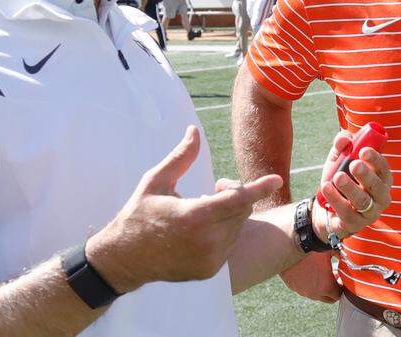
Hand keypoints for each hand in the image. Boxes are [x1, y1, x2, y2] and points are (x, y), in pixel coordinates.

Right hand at [87, 126, 281, 293]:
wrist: (124, 260)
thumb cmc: (138, 214)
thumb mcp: (155, 181)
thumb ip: (181, 157)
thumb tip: (194, 130)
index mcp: (192, 217)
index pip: (235, 200)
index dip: (257, 187)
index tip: (275, 178)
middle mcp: (204, 242)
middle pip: (240, 211)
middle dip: (234, 195)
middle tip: (213, 189)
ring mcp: (208, 260)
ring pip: (237, 228)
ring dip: (228, 215)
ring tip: (201, 212)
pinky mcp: (209, 271)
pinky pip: (229, 244)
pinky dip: (222, 233)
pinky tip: (199, 232)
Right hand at [280, 252, 340, 302]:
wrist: (287, 246)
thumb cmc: (311, 247)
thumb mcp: (330, 249)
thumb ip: (341, 255)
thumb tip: (349, 256)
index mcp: (326, 286)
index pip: (339, 295)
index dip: (342, 287)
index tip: (340, 277)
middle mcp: (315, 293)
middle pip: (328, 298)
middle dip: (333, 289)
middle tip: (333, 275)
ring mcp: (303, 291)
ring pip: (315, 294)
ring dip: (320, 286)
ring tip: (320, 271)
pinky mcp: (293, 286)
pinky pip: (304, 289)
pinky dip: (308, 283)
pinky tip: (308, 270)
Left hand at [311, 131, 393, 243]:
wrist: (328, 209)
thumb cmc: (341, 179)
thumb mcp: (340, 161)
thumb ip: (342, 146)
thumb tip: (343, 138)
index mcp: (382, 179)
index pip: (384, 169)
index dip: (376, 160)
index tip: (363, 151)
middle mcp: (381, 197)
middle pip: (376, 186)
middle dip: (366, 174)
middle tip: (354, 164)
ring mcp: (370, 213)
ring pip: (362, 201)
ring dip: (350, 188)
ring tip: (337, 176)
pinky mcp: (355, 224)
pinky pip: (347, 213)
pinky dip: (335, 199)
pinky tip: (326, 187)